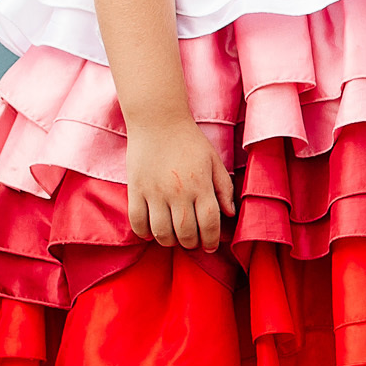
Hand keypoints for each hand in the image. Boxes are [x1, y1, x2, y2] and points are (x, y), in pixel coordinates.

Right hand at [125, 118, 235, 251]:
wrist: (158, 120)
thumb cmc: (190, 140)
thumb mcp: (214, 160)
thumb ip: (224, 188)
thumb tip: (229, 213)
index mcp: (200, 185)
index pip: (209, 223)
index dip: (212, 240)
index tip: (211, 246)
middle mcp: (178, 192)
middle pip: (185, 233)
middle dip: (191, 244)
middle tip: (192, 242)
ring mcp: (154, 191)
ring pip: (161, 232)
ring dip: (169, 241)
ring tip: (174, 238)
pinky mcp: (135, 189)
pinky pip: (137, 221)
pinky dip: (144, 233)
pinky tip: (151, 232)